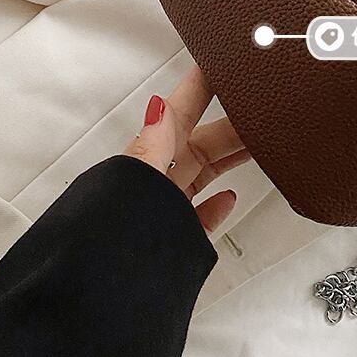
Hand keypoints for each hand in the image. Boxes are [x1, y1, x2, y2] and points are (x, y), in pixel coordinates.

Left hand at [124, 65, 250, 231]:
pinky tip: (228, 198)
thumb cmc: (110, 236)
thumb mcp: (137, 184)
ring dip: (229, 159)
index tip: (215, 64)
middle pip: (198, 143)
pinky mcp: (173, 238)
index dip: (196, 87)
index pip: (177, 114)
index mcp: (146, 160)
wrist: (100, 293)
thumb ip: (152, 149)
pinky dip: (216, 204)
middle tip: (256, 109)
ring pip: (203, 174)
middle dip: (228, 123)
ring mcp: (164, 208)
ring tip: (256, 144)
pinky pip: (199, 214)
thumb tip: (159, 109)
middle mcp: (155, 180)